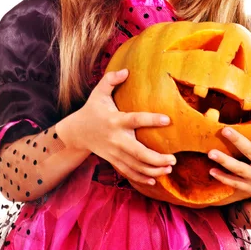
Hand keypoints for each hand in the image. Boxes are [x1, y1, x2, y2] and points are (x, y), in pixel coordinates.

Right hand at [66, 68, 175, 185]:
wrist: (76, 133)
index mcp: (115, 120)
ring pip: (135, 166)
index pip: (135, 120)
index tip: (168, 119)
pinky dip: (141, 178)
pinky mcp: (113, 160)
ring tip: (169, 169)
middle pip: (137, 152)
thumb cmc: (91, 109)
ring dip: (153, 170)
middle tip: (174, 159)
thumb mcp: (98, 92)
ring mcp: (114, 153)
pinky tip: (155, 179)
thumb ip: (111, 79)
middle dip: (156, 158)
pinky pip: (128, 172)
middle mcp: (116, 139)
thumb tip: (126, 70)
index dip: (151, 120)